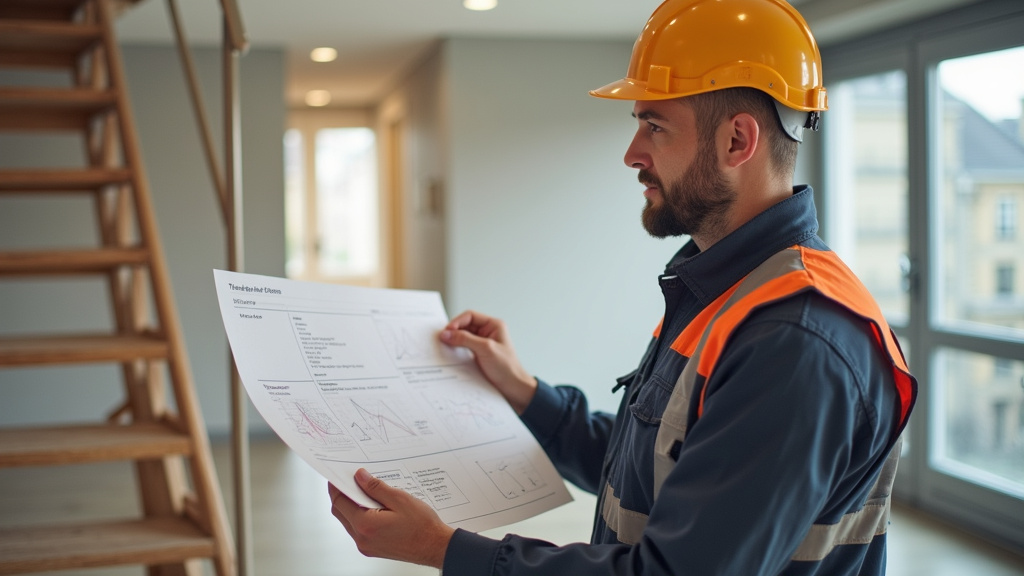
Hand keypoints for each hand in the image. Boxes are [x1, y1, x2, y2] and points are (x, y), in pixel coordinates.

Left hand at [329, 469, 454, 567]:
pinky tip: (372, 506)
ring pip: (349, 521)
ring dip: (350, 506)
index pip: (340, 502)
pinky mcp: (373, 549)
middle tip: (348, 480)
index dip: (336, 487)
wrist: (435, 546)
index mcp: (365, 525)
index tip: (336, 476)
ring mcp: (366, 546)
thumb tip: (360, 477)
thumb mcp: (399, 499)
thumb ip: (375, 487)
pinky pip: (358, 530)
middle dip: (341, 495)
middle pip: (341, 513)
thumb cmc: (422, 526)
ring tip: (363, 491)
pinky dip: (359, 516)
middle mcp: (362, 539)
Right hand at [439, 310, 537, 413]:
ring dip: (454, 341)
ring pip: (463, 337)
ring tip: (445, 346)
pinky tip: (451, 354)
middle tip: (442, 339)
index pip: (470, 316)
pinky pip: (464, 348)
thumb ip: (465, 339)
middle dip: (453, 331)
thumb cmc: (507, 368)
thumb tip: (446, 333)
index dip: (457, 322)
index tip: (446, 331)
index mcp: (494, 325)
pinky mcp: (478, 354)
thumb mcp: (485, 349)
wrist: (513, 388)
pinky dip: (456, 349)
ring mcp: (482, 343)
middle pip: (465, 325)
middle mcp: (488, 332)